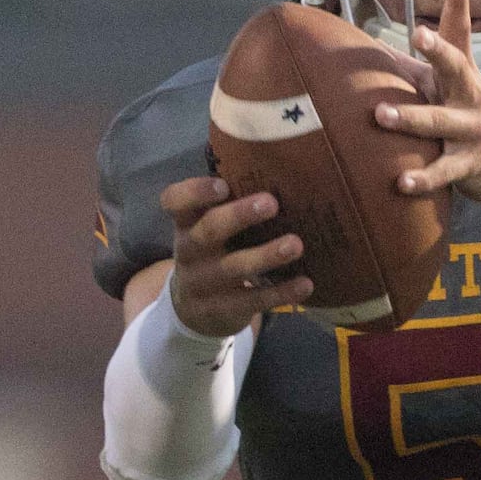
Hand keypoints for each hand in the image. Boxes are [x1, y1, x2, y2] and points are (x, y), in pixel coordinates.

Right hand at [160, 174, 311, 336]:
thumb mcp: (205, 230)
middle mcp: (189, 251)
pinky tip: (305, 284)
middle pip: (208, 231)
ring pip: (234, 268)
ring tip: (296, 244)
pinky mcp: (223, 310)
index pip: (175, 202)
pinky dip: (281, 293)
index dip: (195, 192)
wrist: (191, 312)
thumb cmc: (209, 254)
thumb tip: (282, 167)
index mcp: (185, 224)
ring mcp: (204, 283)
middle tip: (271, 203)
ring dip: (266, 255)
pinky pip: (253, 300)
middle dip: (239, 216)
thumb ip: (226, 206)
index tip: (223, 185)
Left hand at [375, 0, 480, 209]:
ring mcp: (473, 130)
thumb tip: (380, 51)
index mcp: (464, 77)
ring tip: (381, 115)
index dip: (458, 6)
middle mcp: (470, 97)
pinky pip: (445, 171)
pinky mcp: (472, 164)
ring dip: (411, 118)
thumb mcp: (460, 93)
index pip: (460, 35)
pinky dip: (424, 178)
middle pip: (456, 67)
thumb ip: (425, 73)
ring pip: (440, 121)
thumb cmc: (479, 122)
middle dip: (438, 50)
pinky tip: (402, 183)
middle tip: (418, 34)